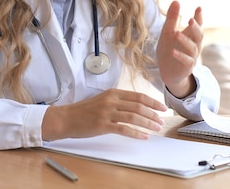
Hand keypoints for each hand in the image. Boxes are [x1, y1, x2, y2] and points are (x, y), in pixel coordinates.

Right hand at [41, 89, 166, 140]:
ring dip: (148, 123)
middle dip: (153, 114)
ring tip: (156, 128)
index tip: (163, 108)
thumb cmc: (85, 110)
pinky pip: (124, 129)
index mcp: (113, 93)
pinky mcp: (103, 125)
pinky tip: (143, 136)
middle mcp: (111, 101)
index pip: (138, 96)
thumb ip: (118, 101)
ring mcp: (107, 113)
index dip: (153, 102)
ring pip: (133, 117)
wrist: (67, 118)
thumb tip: (138, 107)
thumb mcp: (103, 100)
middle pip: (138, 106)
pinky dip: (136, 133)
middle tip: (162, 120)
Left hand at [156, 1, 202, 97]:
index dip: (199, 17)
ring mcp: (192, 56)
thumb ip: (172, 18)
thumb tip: (176, 0)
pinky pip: (186, 61)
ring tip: (177, 33)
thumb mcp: (167, 32)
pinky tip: (173, 51)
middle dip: (196, 28)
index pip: (198, 25)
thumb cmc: (168, 49)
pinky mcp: (187, 67)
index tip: (199, 8)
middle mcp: (194, 45)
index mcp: (190, 35)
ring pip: (192, 47)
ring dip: (185, 40)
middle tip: (191, 20)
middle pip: (199, 35)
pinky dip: (180, 56)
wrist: (166, 71)